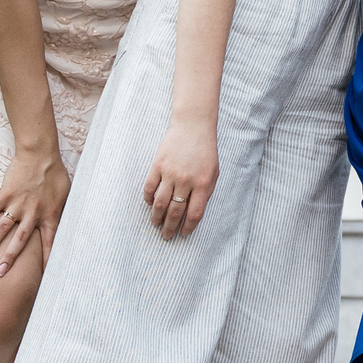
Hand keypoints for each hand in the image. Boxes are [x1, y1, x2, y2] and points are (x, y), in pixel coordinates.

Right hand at [0, 148, 70, 278]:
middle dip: (9, 259)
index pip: (50, 242)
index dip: (47, 259)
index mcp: (49, 214)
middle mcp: (33, 213)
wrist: (41, 154)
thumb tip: (67, 225)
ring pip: (1, 230)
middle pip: (20, 241)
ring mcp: (18, 204)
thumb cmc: (55, 173)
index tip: (44, 276)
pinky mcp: (5, 195)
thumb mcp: (66, 194)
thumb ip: (62, 212)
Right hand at [142, 117, 218, 239]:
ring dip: (156, 217)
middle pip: (175, 212)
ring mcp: (170, 173)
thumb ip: (206, 192)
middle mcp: (186, 181)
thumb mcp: (214, 172)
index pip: (194, 214)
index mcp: (203, 184)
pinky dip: (148, 199)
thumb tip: (194, 212)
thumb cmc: (205, 150)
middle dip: (170, 228)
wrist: (193, 125)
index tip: (183, 234)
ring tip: (155, 224)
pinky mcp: (157, 165)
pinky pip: (149, 188)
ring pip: (160, 204)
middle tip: (166, 237)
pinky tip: (150, 204)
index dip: (187, 228)